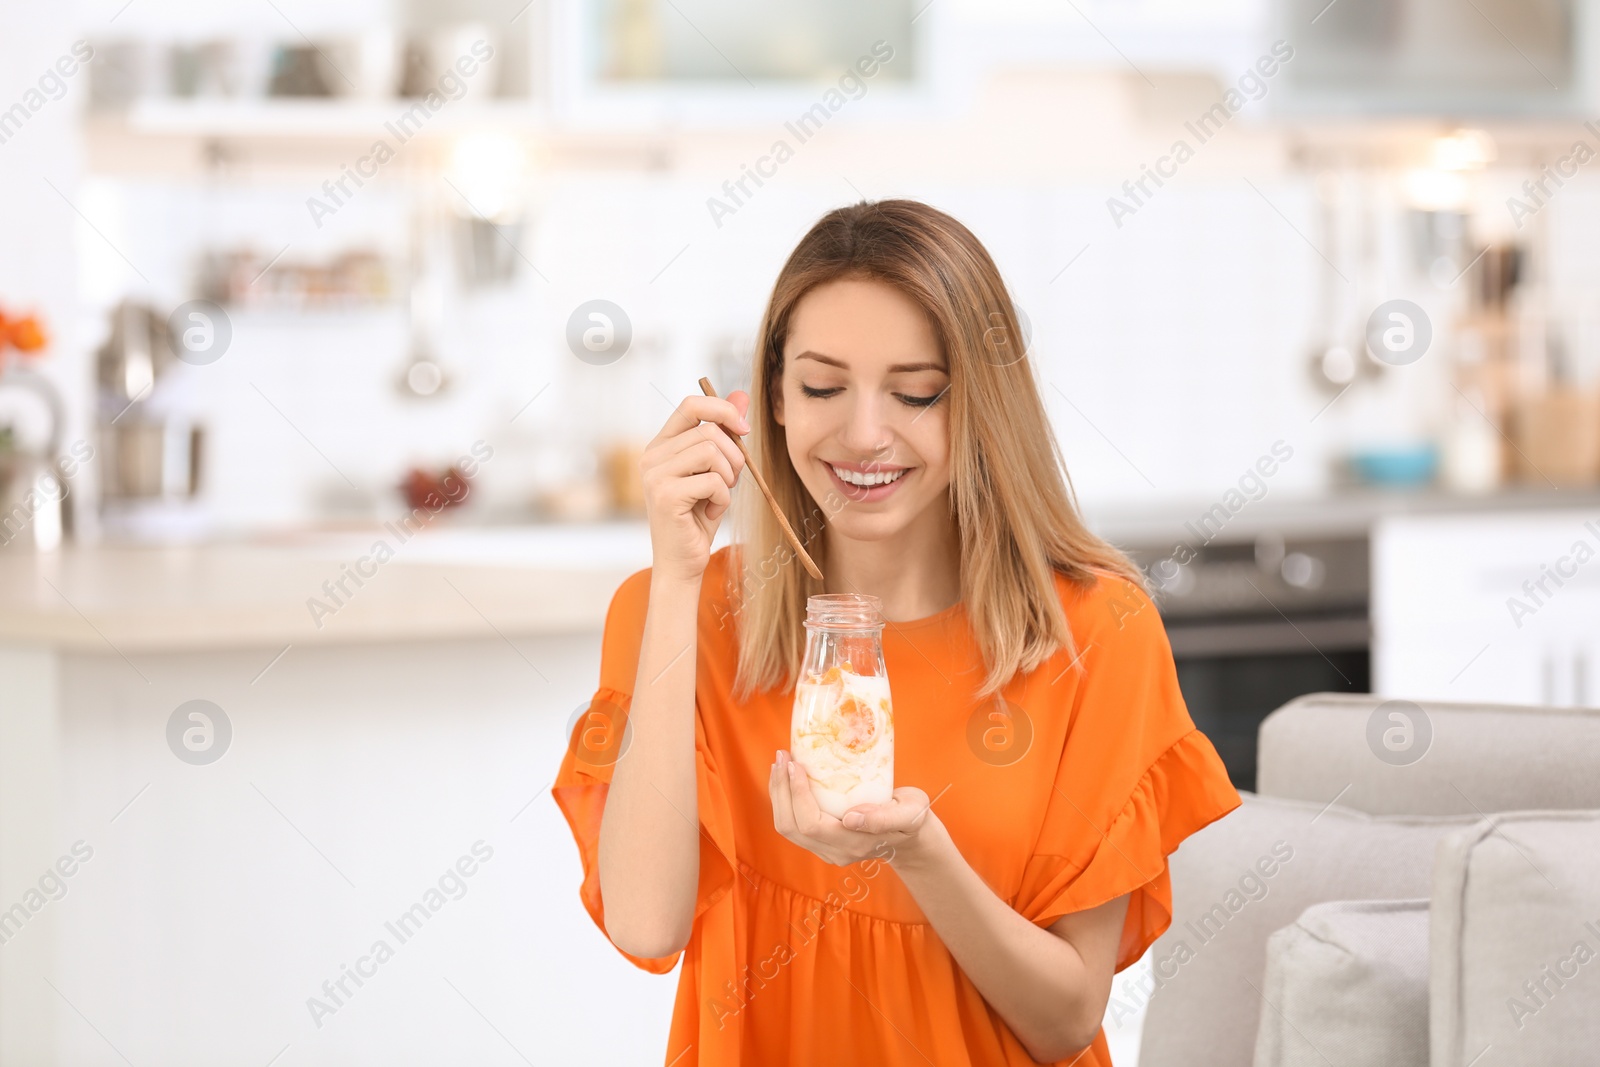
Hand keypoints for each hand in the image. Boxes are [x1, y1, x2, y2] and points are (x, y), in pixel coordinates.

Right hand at [640, 391, 749, 583]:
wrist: (682, 562)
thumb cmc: (698, 516)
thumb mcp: (717, 469)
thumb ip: (725, 433)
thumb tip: (742, 395)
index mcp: (661, 445)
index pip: (690, 404)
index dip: (722, 409)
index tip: (744, 429)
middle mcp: (652, 456)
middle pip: (710, 431)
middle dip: (734, 457)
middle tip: (729, 483)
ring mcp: (655, 475)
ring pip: (712, 452)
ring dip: (729, 477)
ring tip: (718, 497)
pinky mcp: (665, 495)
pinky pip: (713, 480)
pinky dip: (723, 499)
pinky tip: (710, 513)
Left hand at [769, 750, 935, 867]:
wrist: (911, 837)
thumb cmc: (912, 817)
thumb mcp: (911, 812)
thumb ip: (884, 818)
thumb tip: (850, 819)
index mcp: (854, 843)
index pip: (811, 824)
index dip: (798, 795)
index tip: (796, 764)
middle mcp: (835, 851)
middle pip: (791, 827)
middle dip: (781, 790)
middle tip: (782, 757)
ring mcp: (826, 850)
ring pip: (787, 827)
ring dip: (778, 794)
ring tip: (780, 764)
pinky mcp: (821, 842)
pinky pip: (792, 824)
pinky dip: (784, 799)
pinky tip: (788, 776)